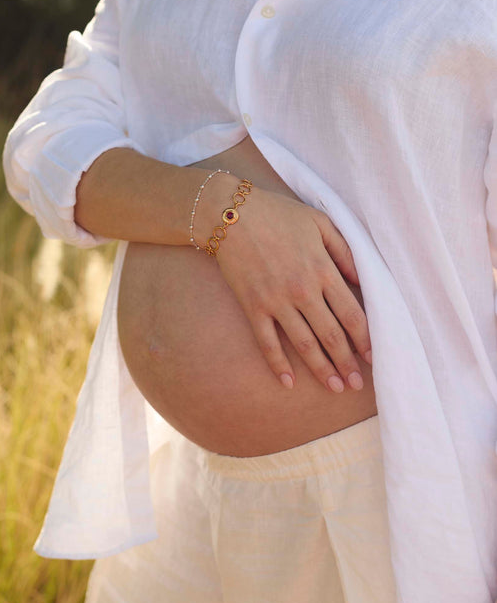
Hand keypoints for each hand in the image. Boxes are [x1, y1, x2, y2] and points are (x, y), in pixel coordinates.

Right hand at [214, 186, 371, 391]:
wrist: (229, 214)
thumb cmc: (278, 214)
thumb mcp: (320, 222)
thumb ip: (344, 251)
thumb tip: (364, 279)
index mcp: (323, 270)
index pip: (352, 314)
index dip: (365, 339)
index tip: (374, 358)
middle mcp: (303, 290)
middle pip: (332, 335)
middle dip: (347, 363)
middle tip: (357, 384)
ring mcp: (276, 301)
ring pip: (304, 344)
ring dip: (321, 370)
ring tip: (335, 388)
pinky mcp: (253, 306)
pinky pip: (267, 342)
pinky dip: (278, 364)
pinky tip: (289, 382)